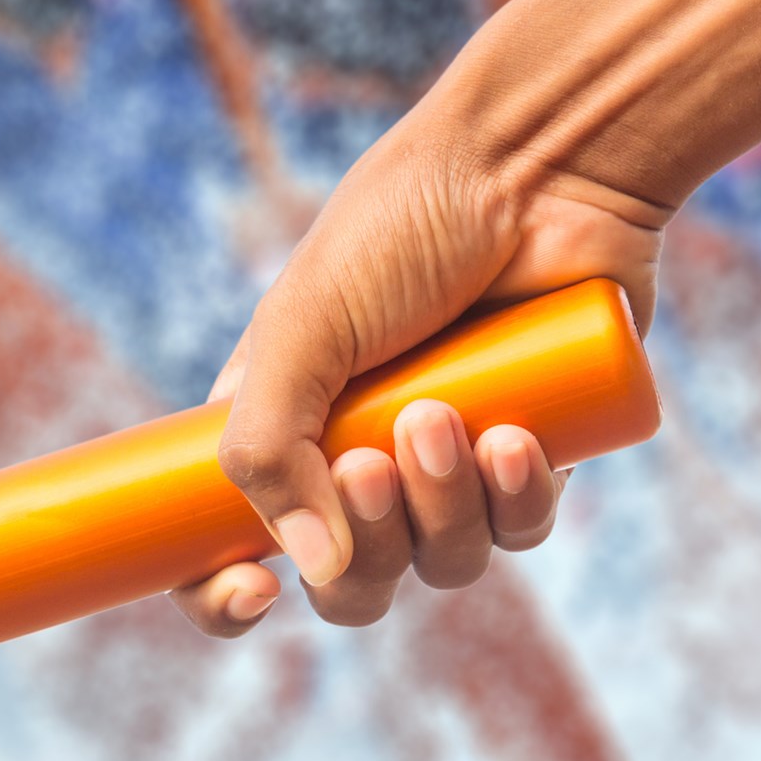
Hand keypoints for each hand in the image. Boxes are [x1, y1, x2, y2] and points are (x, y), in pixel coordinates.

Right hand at [173, 110, 668, 635]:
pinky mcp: (534, 456)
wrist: (538, 166)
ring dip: (441, 510)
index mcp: (278, 431)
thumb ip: (270, 449)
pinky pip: (520, 531)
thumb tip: (315, 573)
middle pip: (348, 583)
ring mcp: (448, 467)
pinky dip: (516, 501)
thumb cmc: (401, 228)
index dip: (223, 594)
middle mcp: (356, 461)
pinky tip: (519, 436)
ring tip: (448, 417)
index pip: (223, 552)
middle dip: (363, 542)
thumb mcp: (300, 327)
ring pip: (440, 564)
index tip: (252, 591)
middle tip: (371, 462)